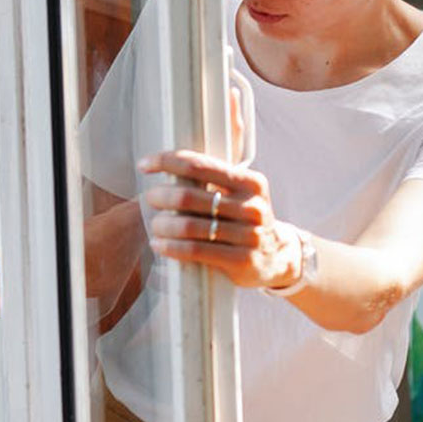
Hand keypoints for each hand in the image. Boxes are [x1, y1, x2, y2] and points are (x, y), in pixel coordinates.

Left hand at [138, 150, 303, 291]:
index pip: (199, 165)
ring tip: (153, 225)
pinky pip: (196, 251)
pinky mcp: (242, 260)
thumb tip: (169, 161)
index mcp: (250, 182)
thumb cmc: (245, 218)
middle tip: (149, 198)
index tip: (144, 164)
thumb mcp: (241, 192)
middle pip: (190, 197)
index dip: (166, 161)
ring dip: (162, 224)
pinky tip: (158, 244)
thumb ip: (215, 177)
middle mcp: (252, 206)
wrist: (278, 256)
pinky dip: (171, 247)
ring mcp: (249, 235)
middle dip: (161, 196)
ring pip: (190, 226)